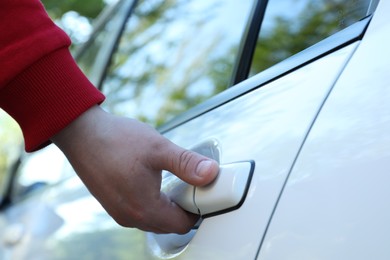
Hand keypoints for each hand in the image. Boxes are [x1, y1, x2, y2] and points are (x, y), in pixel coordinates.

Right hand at [51, 105, 218, 233]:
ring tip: (172, 181)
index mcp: (143, 208)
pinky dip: (152, 202)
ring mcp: (118, 212)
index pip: (181, 224)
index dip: (196, 210)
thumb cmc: (116, 140)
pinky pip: (140, 212)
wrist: (82, 133)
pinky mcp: (112, 204)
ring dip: (167, 205)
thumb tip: (210, 173)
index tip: (201, 193)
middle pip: (168, 225)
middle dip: (183, 209)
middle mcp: (130, 217)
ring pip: (154, 219)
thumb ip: (187, 164)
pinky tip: (153, 181)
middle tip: (190, 185)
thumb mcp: (158, 149)